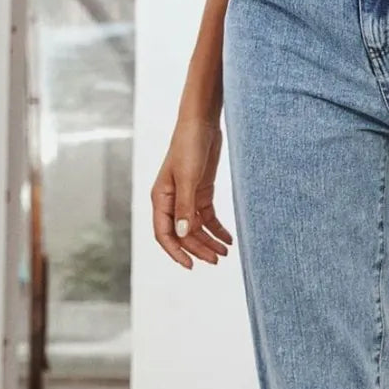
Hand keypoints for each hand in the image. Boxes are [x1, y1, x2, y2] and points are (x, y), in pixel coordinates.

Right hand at [151, 118, 232, 267]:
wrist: (202, 123)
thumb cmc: (189, 145)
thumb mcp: (188, 178)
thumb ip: (185, 207)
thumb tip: (183, 234)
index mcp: (161, 198)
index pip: (164, 233)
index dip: (176, 252)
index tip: (190, 266)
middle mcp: (171, 200)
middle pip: (183, 234)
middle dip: (198, 249)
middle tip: (217, 260)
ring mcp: (186, 197)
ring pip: (196, 228)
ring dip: (209, 241)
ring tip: (224, 253)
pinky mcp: (200, 192)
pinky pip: (207, 217)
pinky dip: (217, 229)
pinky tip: (228, 239)